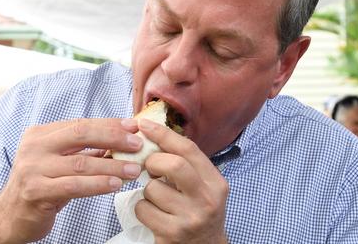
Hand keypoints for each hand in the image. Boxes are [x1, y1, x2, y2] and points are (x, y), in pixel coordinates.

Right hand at [0, 118, 143, 243]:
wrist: (9, 217)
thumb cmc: (41, 187)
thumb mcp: (60, 163)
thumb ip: (85, 152)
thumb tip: (121, 141)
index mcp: (40, 134)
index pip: (81, 123)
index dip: (110, 124)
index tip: (134, 126)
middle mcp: (34, 147)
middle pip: (81, 134)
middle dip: (113, 137)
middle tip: (137, 144)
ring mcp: (32, 168)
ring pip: (81, 163)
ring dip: (112, 166)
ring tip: (134, 169)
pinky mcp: (36, 191)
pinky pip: (74, 186)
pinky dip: (98, 184)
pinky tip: (115, 184)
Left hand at [134, 119, 228, 243]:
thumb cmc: (198, 211)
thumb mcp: (203, 187)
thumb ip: (186, 165)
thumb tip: (154, 136)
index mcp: (215, 183)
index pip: (188, 149)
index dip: (163, 134)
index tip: (144, 125)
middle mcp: (206, 199)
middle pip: (173, 165)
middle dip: (153, 162)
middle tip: (150, 168)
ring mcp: (190, 218)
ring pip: (152, 189)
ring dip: (147, 191)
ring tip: (156, 199)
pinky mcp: (172, 234)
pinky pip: (143, 209)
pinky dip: (142, 209)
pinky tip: (153, 214)